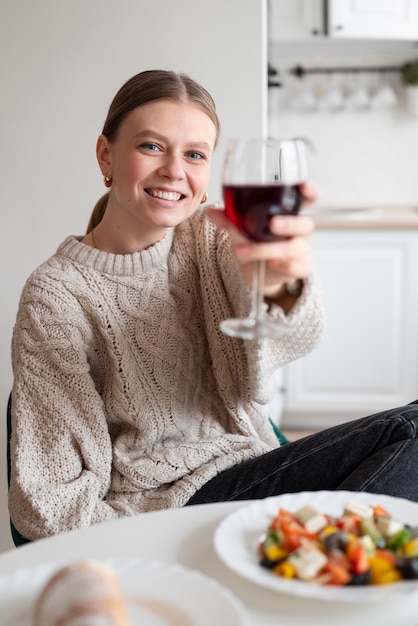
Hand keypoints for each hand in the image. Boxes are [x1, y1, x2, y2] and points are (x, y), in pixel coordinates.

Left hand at [206, 181, 317, 300]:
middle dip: (290, 223)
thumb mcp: (240, 229)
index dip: (309, 192)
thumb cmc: (253, 241)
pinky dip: (284, 265)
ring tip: (244, 251)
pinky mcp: (299, 267)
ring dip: (268, 249)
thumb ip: (229, 219)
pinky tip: (271, 263)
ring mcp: (300, 250)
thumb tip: (211, 212)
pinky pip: (298, 267)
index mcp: (287, 213)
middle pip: (304, 224)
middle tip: (273, 224)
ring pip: (294, 247)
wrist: (255, 270)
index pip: (306, 199)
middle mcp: (297, 230)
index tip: (303, 186)